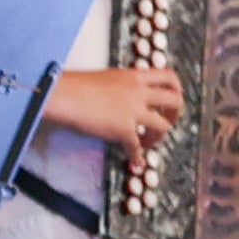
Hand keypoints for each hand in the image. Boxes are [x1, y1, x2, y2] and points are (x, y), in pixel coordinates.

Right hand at [58, 65, 186, 150]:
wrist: (62, 95)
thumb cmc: (72, 85)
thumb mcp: (103, 78)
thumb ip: (118, 86)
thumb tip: (118, 97)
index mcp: (133, 76)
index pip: (168, 76)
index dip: (176, 87)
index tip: (174, 95)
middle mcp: (138, 92)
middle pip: (174, 100)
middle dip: (175, 114)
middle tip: (166, 121)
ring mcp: (133, 111)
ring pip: (163, 126)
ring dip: (158, 137)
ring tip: (147, 143)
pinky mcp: (123, 129)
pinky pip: (137, 147)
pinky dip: (137, 158)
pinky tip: (135, 163)